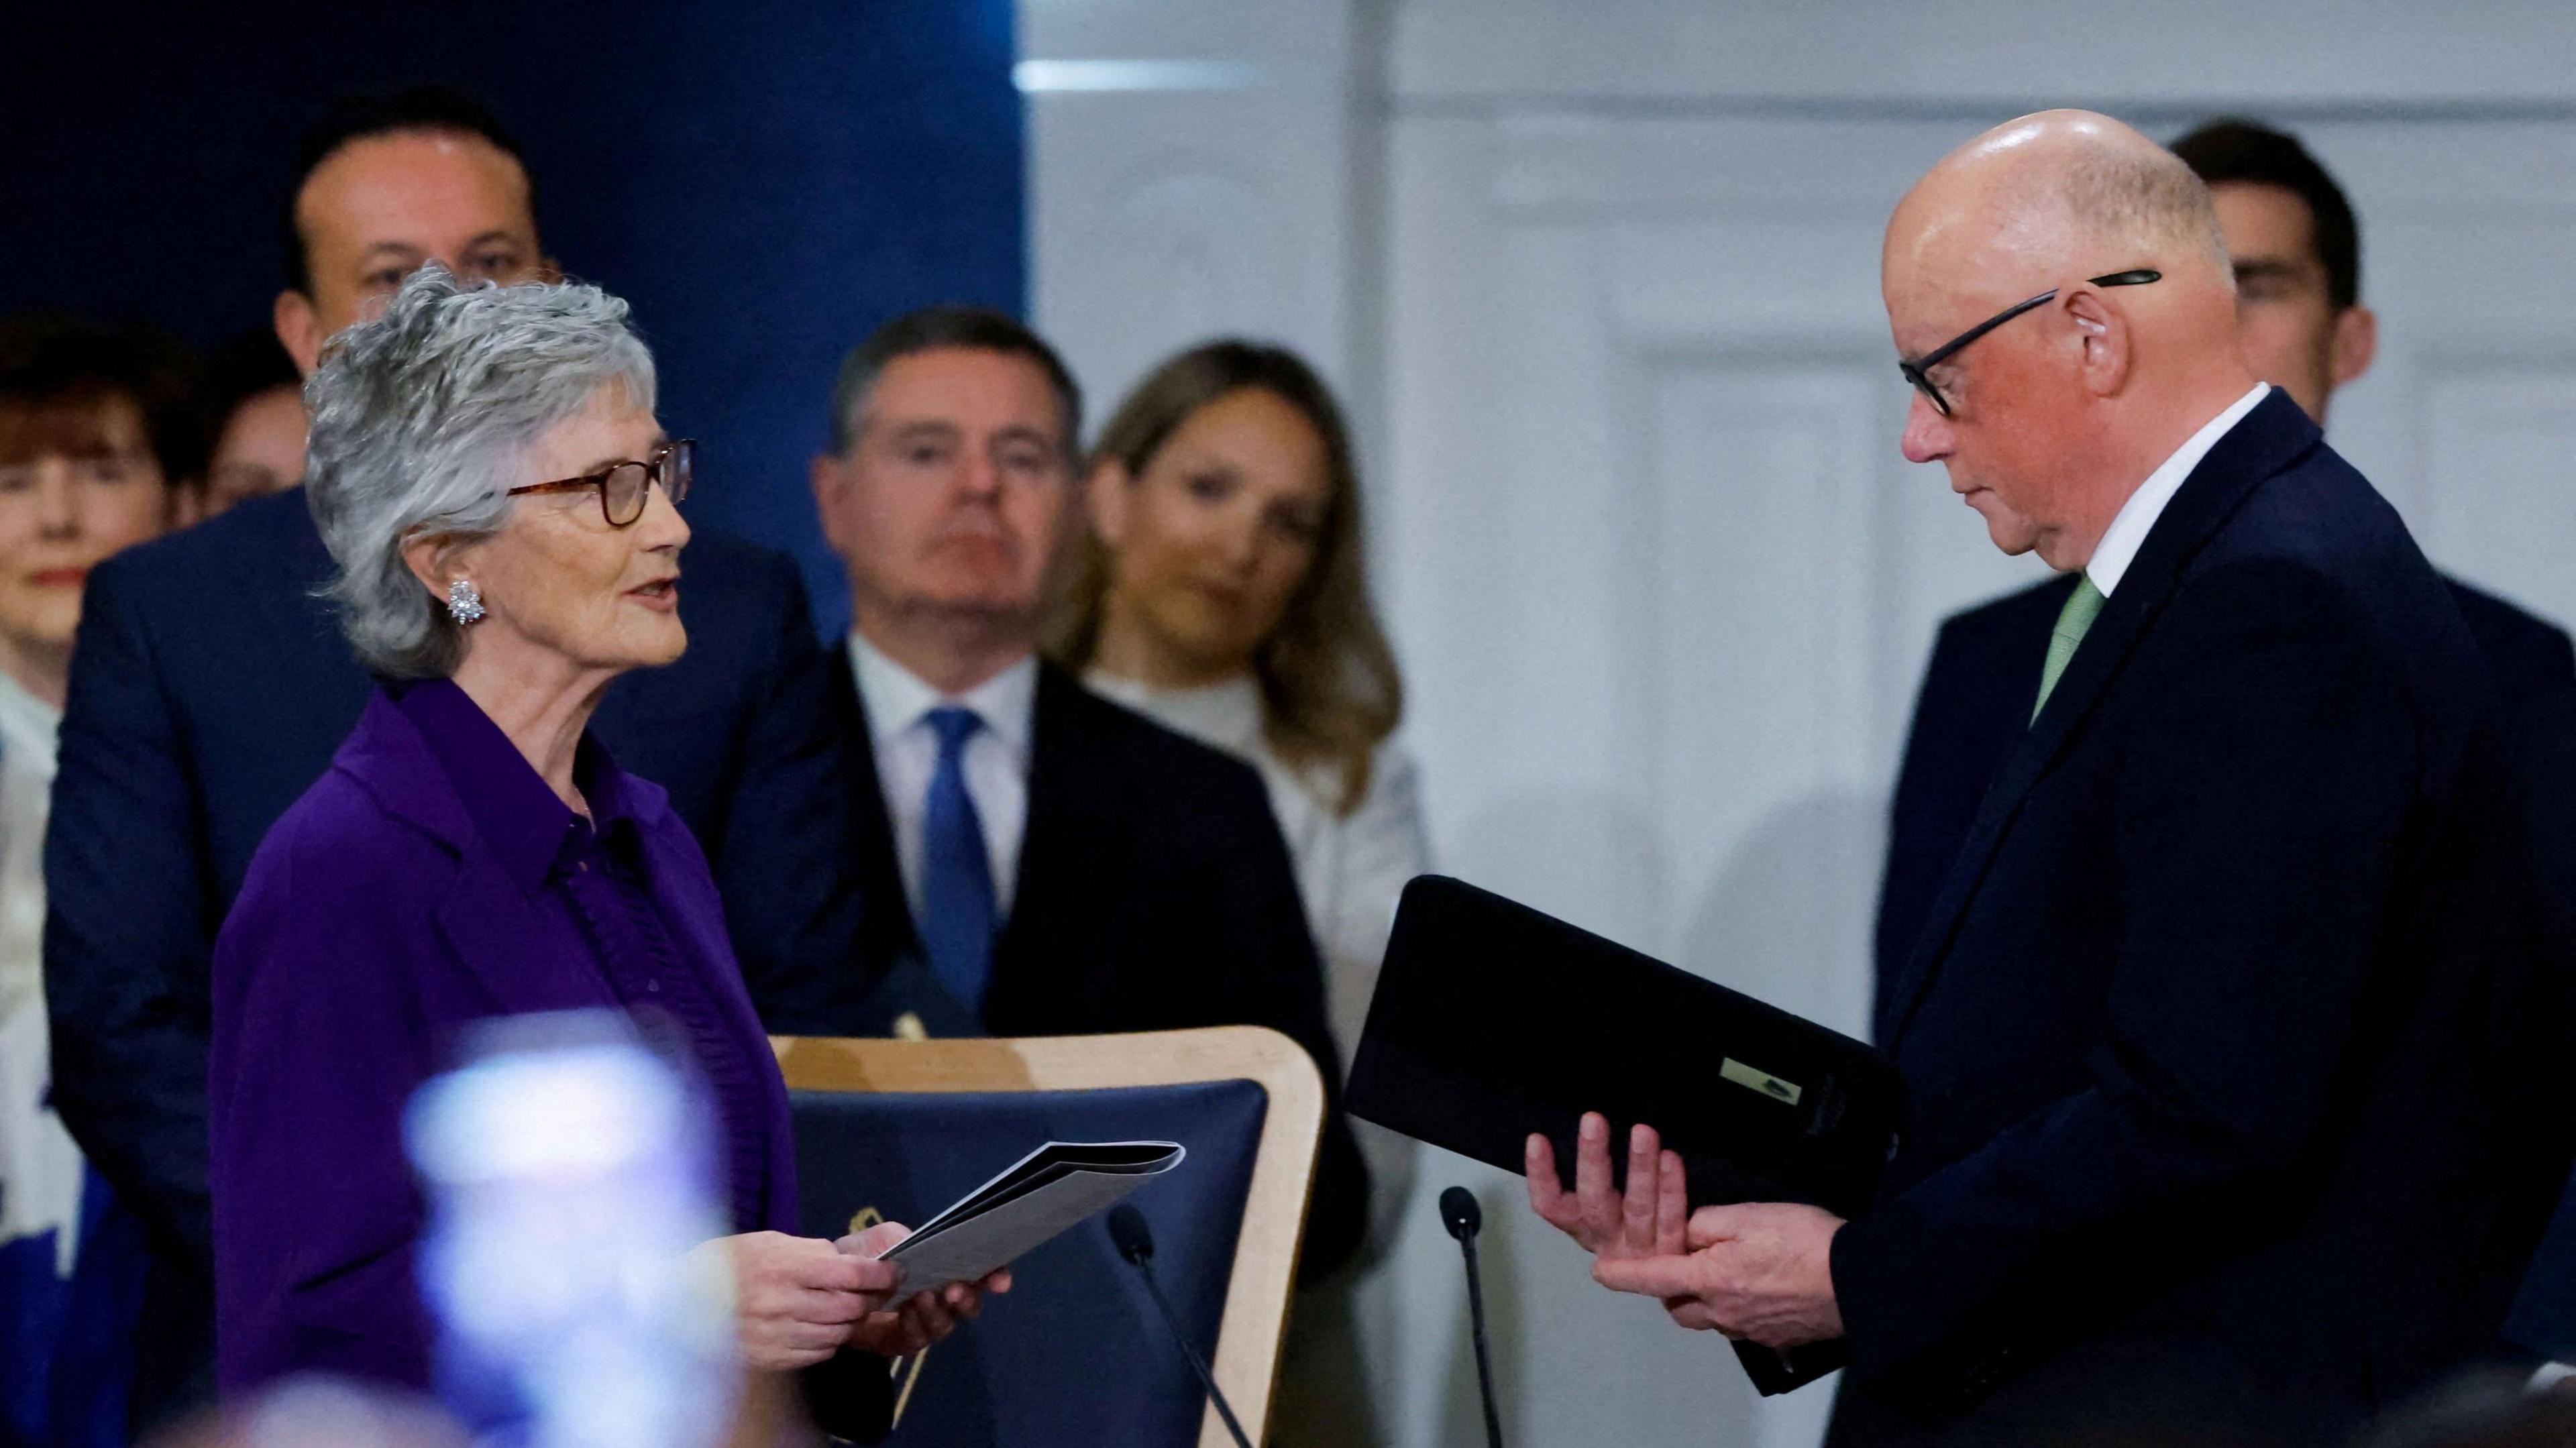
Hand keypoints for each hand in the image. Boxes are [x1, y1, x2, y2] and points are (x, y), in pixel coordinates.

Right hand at [703, 1230, 905, 1371]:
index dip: (881, 1274)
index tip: (893, 1272)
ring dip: (850, 1322)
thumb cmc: (729, 1262)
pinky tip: (820, 1327)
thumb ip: (813, 1252)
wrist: (680, 1299)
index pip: (852, 1274)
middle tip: (874, 1292)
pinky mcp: (769, 1357)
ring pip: (837, 1333)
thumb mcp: (771, 1242)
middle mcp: (782, 1303)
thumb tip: (850, 1262)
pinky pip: (817, 1352)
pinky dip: (828, 1341)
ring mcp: (775, 1334)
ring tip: (847, 1309)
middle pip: (850, 1307)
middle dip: (869, 1300)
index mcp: (786, 1267)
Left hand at [834, 1221, 1013, 1357]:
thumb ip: (906, 1239)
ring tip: (923, 1297)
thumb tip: (925, 1248)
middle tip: (954, 1289)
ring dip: (938, 1312)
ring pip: (946, 1324)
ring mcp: (922, 1321)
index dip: (994, 1276)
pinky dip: (915, 1326)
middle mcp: (939, 1296)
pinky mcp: (901, 1341)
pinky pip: (918, 1339)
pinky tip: (905, 1313)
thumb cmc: (861, 1257)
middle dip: (967, 1298)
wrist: (825, 1284)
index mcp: (942, 1268)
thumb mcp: (883, 1238)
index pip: (978, 1273)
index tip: (1000, 1280)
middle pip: (969, 1304)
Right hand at [1525, 1111, 1686, 1261]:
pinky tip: (1670, 1158)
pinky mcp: (1672, 1256)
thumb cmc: (1643, 1229)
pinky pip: (1672, 1218)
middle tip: (1592, 1120)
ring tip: (1642, 1131)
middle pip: (1593, 1203)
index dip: (1541, 1176)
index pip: (1552, 1207)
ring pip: (1637, 1208)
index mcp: (1585, 1228)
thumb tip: (1589, 1132)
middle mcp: (1608, 1242)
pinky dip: (1671, 1188)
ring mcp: (1641, 1253)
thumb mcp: (1612, 1207)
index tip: (1537, 1140)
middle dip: (1592, 1159)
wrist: (1682, 1281)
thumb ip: (1599, 1179)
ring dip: (1639, 1168)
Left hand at [1590, 1202, 1845, 1349]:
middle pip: (1679, 1307)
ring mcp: (1751, 1329)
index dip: (1624, 1274)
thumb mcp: (1748, 1216)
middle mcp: (1724, 1312)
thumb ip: (1706, 1223)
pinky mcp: (1776, 1336)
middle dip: (1670, 1289)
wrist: (1861, 1281)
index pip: (1653, 1277)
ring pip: (1710, 1319)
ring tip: (1717, 1274)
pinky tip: (1756, 1288)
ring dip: (1703, 1299)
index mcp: (1710, 1280)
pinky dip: (1736, 1307)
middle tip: (1676, 1265)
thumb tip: (1684, 1232)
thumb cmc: (1804, 1243)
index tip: (1600, 1273)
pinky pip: (1741, 1325)